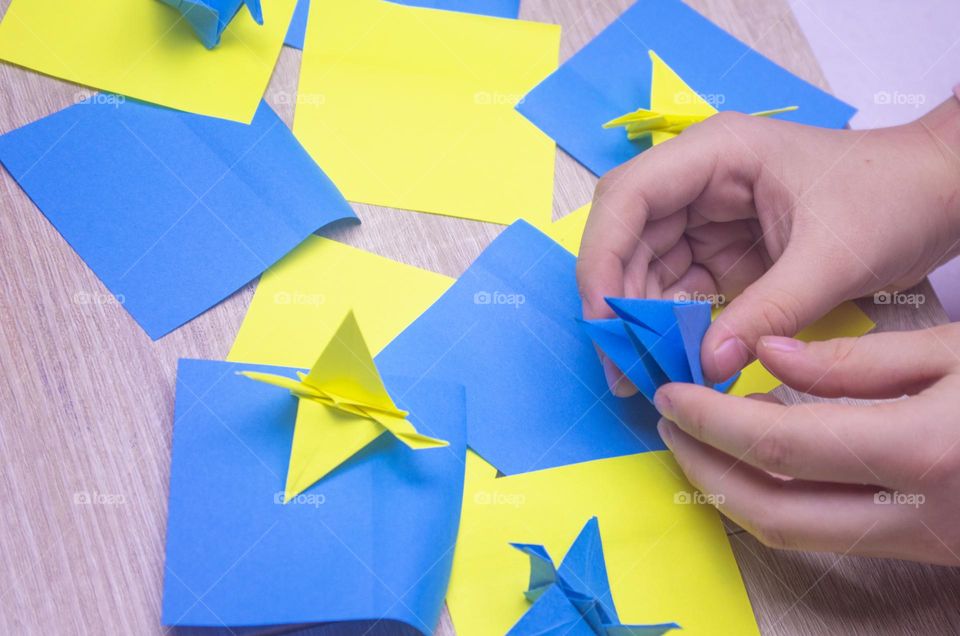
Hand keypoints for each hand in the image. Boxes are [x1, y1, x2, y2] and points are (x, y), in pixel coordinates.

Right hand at [577, 99, 959, 394]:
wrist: (938, 197)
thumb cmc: (892, 200)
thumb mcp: (831, 258)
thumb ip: (767, 312)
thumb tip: (705, 367)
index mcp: (716, 155)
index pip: (628, 198)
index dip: (602, 258)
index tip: (603, 320)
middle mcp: (698, 181)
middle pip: (626, 238)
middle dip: (616, 301)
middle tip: (621, 364)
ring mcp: (707, 216)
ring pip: (645, 268)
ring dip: (639, 320)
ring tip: (646, 371)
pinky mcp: (721, 250)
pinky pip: (678, 288)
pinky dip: (670, 324)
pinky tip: (674, 357)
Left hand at [654, 327, 959, 564]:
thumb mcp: (954, 351)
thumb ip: (856, 361)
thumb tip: (766, 354)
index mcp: (921, 452)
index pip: (782, 447)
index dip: (713, 421)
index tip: (670, 394)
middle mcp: (915, 516)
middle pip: (774, 513)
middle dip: (705, 469)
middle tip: (669, 424)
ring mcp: (921, 544)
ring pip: (797, 534)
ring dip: (736, 488)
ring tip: (705, 432)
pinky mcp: (922, 549)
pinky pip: (827, 532)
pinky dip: (780, 496)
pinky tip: (766, 451)